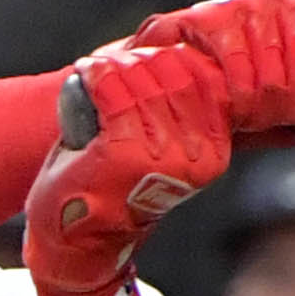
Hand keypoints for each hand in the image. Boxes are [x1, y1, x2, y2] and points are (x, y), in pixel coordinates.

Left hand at [28, 40, 229, 295]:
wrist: (82, 238)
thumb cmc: (119, 185)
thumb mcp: (165, 151)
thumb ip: (182, 117)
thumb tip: (190, 59)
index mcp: (213, 151)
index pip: (203, 82)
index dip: (172, 59)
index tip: (147, 57)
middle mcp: (194, 154)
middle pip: (174, 76)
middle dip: (143, 61)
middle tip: (118, 64)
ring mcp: (160, 155)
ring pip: (141, 81)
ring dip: (115, 67)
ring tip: (98, 70)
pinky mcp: (123, 153)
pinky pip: (111, 93)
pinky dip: (95, 76)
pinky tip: (85, 73)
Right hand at [126, 0, 294, 139]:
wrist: (153, 97)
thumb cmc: (224, 106)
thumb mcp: (281, 120)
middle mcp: (274, 1)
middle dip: (288, 106)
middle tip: (260, 118)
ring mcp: (237, 5)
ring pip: (272, 70)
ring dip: (256, 106)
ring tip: (234, 112)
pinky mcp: (201, 17)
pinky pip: (233, 63)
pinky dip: (229, 93)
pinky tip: (215, 98)